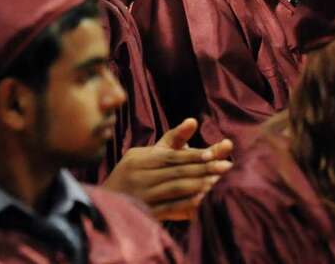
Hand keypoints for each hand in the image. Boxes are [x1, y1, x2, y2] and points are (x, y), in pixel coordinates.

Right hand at [102, 118, 232, 220]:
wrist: (107, 204)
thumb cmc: (134, 173)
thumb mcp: (148, 153)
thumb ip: (173, 138)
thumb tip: (193, 120)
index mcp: (140, 159)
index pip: (172, 156)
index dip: (194, 155)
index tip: (216, 153)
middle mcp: (139, 176)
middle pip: (176, 171)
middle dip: (203, 169)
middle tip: (226, 165)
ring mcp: (141, 196)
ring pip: (174, 188)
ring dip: (198, 185)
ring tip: (216, 181)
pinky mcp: (145, 213)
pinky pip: (169, 207)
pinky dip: (185, 203)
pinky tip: (201, 200)